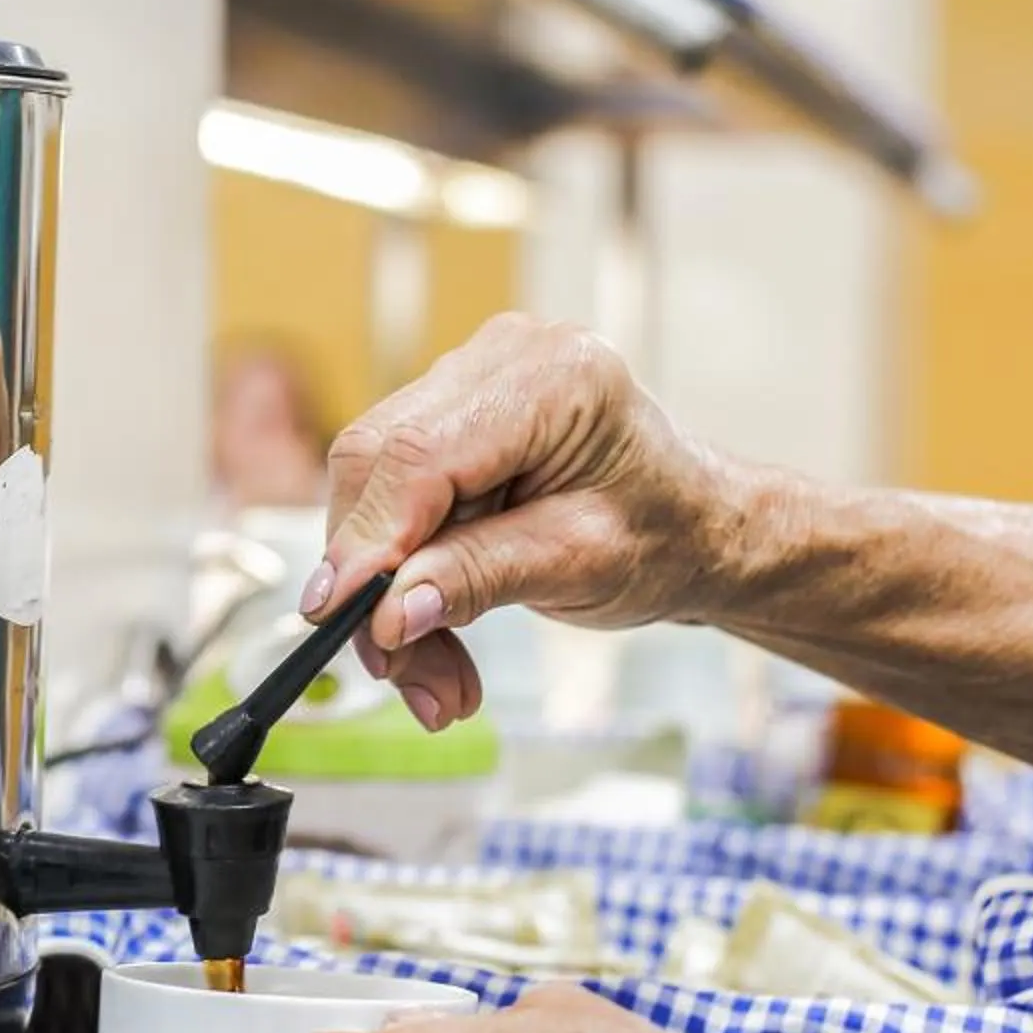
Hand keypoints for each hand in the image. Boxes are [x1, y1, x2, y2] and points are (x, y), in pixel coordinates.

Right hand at [306, 314, 738, 729]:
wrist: (692, 528)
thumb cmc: (662, 538)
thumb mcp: (580, 567)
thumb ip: (480, 578)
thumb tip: (390, 613)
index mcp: (554, 378)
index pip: (422, 453)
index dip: (371, 539)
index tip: (340, 617)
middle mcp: (503, 357)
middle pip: (378, 462)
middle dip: (374, 576)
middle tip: (396, 669)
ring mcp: (469, 378)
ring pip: (370, 483)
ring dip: (385, 586)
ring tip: (434, 676)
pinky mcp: (448, 413)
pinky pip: (387, 490)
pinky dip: (400, 568)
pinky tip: (431, 626)